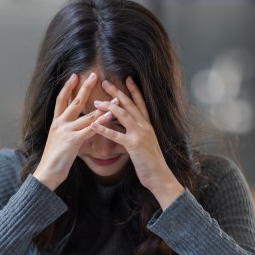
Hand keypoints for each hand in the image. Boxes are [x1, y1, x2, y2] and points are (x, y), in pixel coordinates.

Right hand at [33, 72, 101, 189]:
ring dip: (102, 106)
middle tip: (93, 75)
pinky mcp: (72, 141)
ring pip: (86, 115)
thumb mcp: (59, 141)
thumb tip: (76, 126)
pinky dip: (100, 122)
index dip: (67, 87)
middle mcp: (60, 124)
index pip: (61, 100)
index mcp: (56, 122)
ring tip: (114, 98)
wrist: (47, 173)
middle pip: (73, 101)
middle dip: (84, 87)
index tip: (74, 76)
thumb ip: (67, 131)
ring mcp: (66, 131)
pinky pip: (90, 129)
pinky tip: (109, 117)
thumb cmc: (55, 159)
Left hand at [90, 77, 183, 208]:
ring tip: (95, 102)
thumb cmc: (150, 162)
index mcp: (147, 125)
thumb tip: (124, 125)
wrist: (160, 176)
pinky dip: (104, 129)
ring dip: (108, 107)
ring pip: (123, 115)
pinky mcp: (134, 146)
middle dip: (117, 92)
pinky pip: (117, 135)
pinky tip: (94, 125)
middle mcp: (145, 126)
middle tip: (105, 82)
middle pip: (129, 104)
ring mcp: (140, 135)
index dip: (133, 90)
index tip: (126, 78)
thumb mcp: (144, 143)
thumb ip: (136, 132)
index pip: (140, 103)